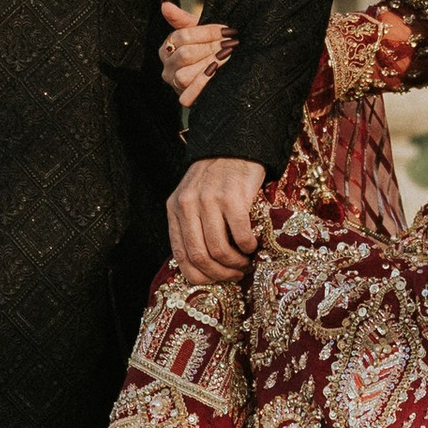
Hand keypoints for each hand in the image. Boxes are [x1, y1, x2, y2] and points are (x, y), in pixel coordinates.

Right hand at [159, 0, 238, 113]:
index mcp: (167, 48)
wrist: (221, 71)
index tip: (227, 30)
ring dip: (208, 64)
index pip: (181, 36)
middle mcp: (166, 67)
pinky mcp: (184, 99)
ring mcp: (174, 84)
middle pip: (185, 54)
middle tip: (231, 43)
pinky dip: (201, 85)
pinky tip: (215, 73)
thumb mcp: (198, 31)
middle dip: (211, 48)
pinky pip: (187, 96)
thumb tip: (164, 3)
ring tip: (226, 56)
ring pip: (184, 75)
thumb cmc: (208, 48)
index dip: (206, 33)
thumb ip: (181, 18)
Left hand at [168, 156, 268, 282]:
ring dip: (236, 263)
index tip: (216, 279)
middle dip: (219, 274)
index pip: (180, 256)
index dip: (200, 276)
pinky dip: (248, 247)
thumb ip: (191, 226)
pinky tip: (253, 245)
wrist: (234, 147)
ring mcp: (209, 201)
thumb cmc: (215, 178)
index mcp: (174, 209)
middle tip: (235, 274)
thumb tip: (201, 267)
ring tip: (245, 261)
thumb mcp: (192, 199)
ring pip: (219, 250)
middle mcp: (188, 205)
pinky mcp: (232, 198)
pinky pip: (240, 236)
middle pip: (200, 257)